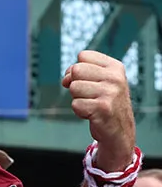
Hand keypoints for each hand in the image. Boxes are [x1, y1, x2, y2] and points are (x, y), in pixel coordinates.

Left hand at [63, 50, 135, 168]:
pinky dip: (80, 111)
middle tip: (89, 95)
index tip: (88, 80)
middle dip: (76, 84)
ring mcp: (110, 93)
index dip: (78, 69)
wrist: (120, 131)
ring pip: (73, 88)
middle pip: (76, 70)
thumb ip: (81, 71)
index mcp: (115, 67)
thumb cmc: (105, 102)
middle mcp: (115, 78)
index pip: (83, 55)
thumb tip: (66, 79)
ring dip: (78, 99)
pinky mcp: (103, 108)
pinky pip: (75, 104)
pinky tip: (93, 114)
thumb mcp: (100, 80)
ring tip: (93, 104)